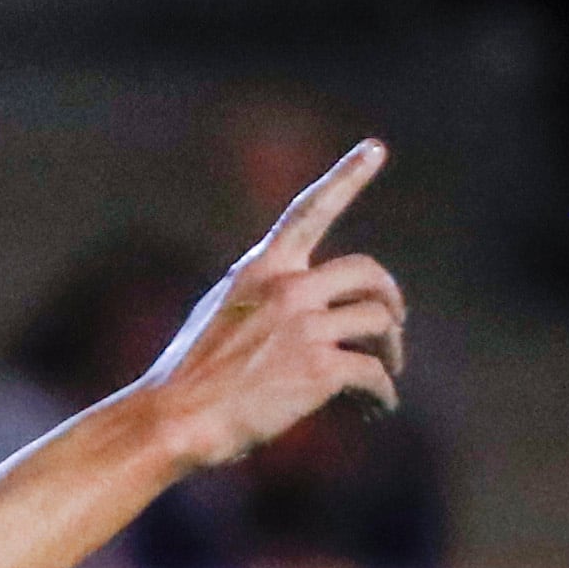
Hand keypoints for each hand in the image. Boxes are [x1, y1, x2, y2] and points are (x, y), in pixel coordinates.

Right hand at [134, 141, 405, 472]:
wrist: (174, 419)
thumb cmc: (189, 380)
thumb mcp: (219, 317)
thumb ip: (262, 302)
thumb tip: (303, 317)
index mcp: (259, 270)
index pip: (308, 210)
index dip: (346, 176)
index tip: (376, 148)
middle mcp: (288, 288)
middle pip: (367, 273)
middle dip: (390, 298)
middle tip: (394, 324)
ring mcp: (306, 327)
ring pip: (378, 322)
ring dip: (391, 350)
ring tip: (387, 372)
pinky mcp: (320, 369)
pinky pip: (373, 373)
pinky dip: (383, 394)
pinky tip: (378, 408)